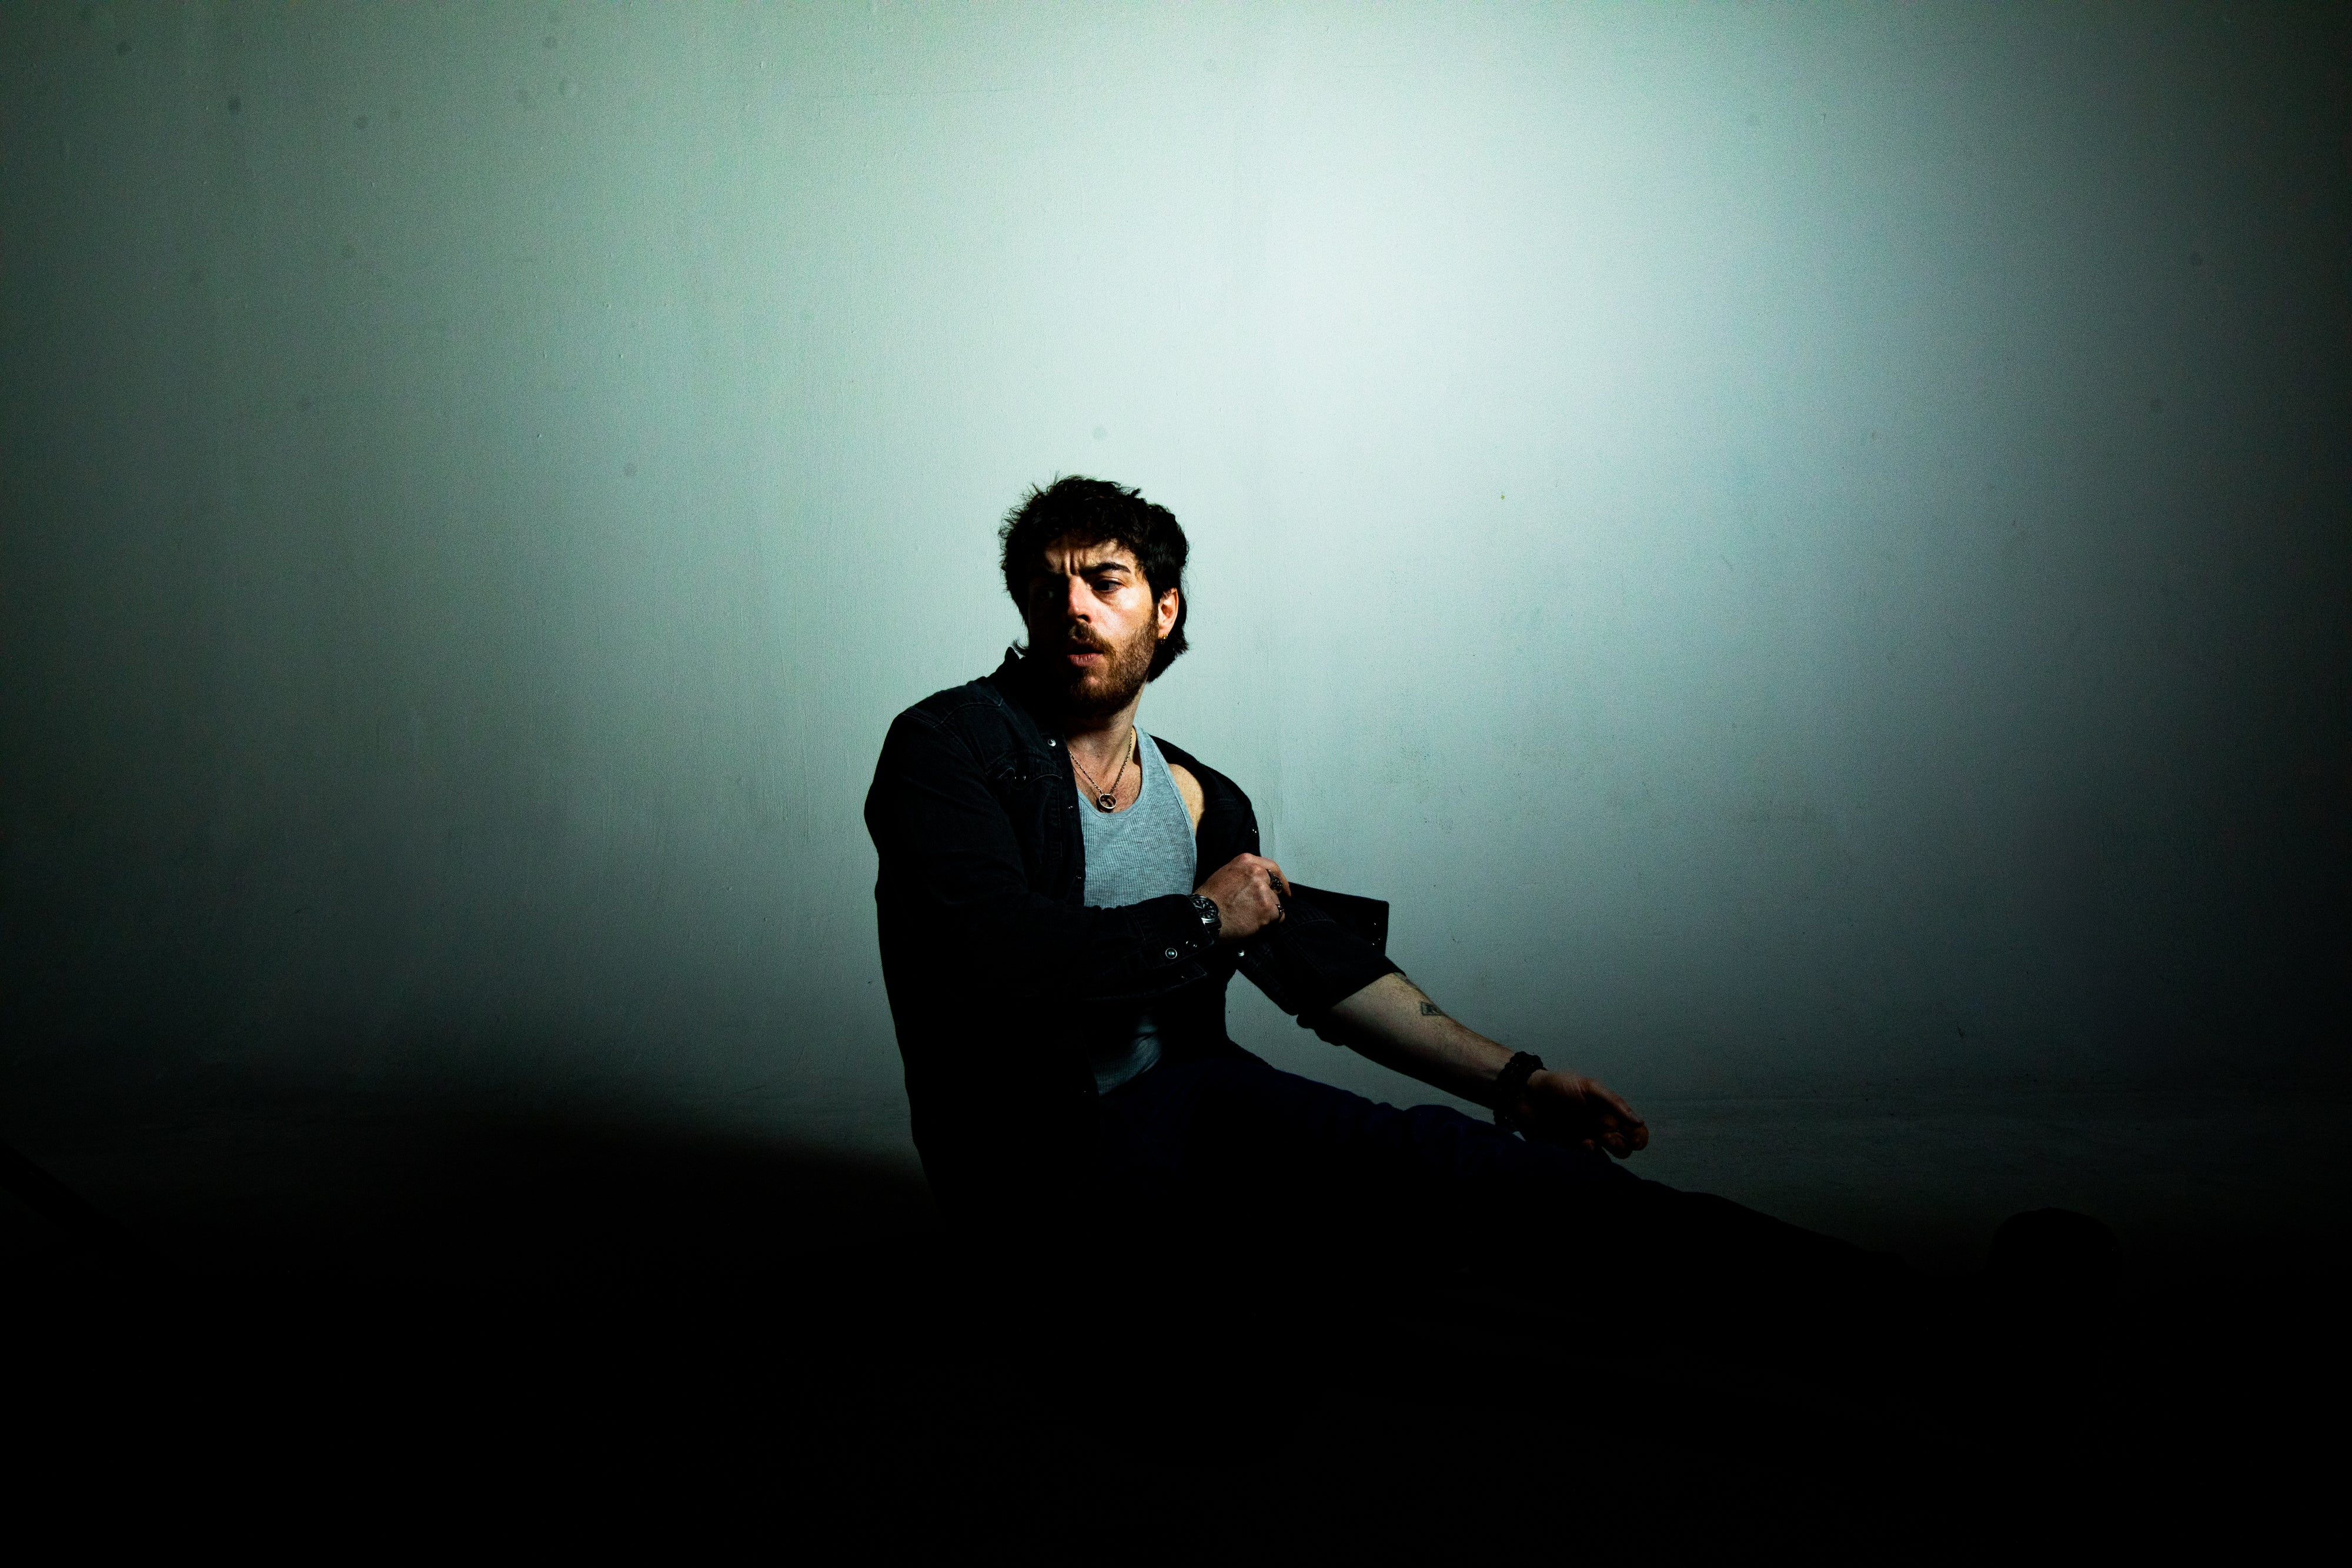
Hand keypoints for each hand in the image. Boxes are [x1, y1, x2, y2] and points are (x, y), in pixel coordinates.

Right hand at [1195, 853, 1289, 943]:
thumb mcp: (1225, 874)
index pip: (1272, 867)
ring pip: (1277, 903)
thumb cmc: (1209, 899)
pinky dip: (1269, 922)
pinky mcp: (1268, 908)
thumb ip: (1243, 874)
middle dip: (1271, 897)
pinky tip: (1254, 923)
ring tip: (1250, 917)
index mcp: (1246, 861)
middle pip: (1276, 886)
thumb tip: (1256, 882)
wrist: (1204, 916)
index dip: (1280, 880)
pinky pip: (1278, 916)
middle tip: (1261, 907)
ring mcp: (1264, 890)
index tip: (1284, 889)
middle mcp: (1257, 873)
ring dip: (1268, 911)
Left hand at [1514, 1070, 1647, 1158]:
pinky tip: (1576, 1146)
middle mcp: (1599, 1131)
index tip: (1635, 1141)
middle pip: (1623, 1149)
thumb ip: (1613, 1103)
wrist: (1524, 1094)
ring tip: (1586, 1142)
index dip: (1639, 1139)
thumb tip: (1638, 1121)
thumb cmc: (1558, 1086)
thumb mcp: (1589, 1087)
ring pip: (1604, 1161)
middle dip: (1619, 1145)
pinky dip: (1585, 1160)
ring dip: (1601, 1156)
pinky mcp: (1566, 1153)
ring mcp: (1583, 1144)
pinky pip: (1582, 1165)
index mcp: (1608, 1115)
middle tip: (1604, 1136)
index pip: (1634, 1131)